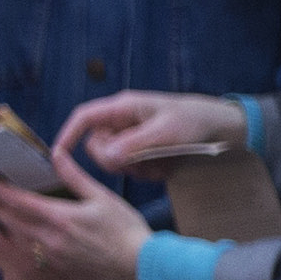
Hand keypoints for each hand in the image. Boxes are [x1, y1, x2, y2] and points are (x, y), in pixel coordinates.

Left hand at [0, 169, 150, 279]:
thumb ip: (73, 176)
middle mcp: (47, 243)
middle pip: (6, 223)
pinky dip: (6, 266)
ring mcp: (47, 266)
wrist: (143, 270)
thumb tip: (56, 153)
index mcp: (59, 218)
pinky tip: (5, 260)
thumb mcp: (102, 197)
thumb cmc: (126, 232)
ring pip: (4, 251)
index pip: (16, 200)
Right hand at [52, 89, 242, 175]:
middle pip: (97, 146)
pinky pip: (131, 166)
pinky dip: (146, 171)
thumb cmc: (195, 120)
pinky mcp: (141, 149)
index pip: (84, 118)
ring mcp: (131, 136)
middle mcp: (122, 121)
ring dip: (134, 168)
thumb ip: (134, 145)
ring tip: (160, 164)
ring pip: (114, 160)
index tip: (58, 155)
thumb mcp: (166, 132)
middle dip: (114, 160)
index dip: (68, 135)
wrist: (222, 126)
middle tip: (140, 164)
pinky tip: (165, 167)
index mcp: (123, 108)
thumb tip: (106, 158)